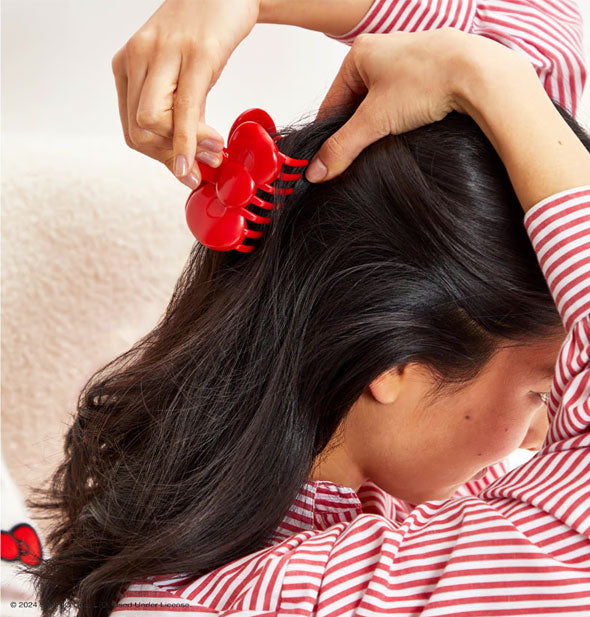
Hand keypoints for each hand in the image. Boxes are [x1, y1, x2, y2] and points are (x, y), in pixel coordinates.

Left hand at [111, 0, 259, 189]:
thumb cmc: (203, 31)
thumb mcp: (181, 73)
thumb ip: (178, 111)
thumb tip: (189, 157)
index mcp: (129, 63)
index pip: (131, 130)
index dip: (160, 158)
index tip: (186, 170)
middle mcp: (139, 56)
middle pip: (138, 132)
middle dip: (170, 158)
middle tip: (201, 165)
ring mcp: (165, 54)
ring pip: (152, 123)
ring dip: (184, 149)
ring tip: (212, 150)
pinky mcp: (196, 55)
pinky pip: (184, 109)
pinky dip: (190, 139)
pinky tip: (207, 150)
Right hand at [305, 28, 519, 182]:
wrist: (480, 73)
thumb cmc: (429, 80)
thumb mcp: (375, 120)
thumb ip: (342, 147)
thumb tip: (317, 171)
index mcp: (359, 53)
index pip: (331, 102)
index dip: (330, 134)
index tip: (331, 158)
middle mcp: (382, 50)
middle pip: (356, 104)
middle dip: (359, 129)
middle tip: (364, 152)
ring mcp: (407, 59)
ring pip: (381, 102)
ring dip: (382, 124)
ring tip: (390, 139)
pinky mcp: (429, 70)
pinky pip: (404, 99)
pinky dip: (403, 116)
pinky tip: (410, 128)